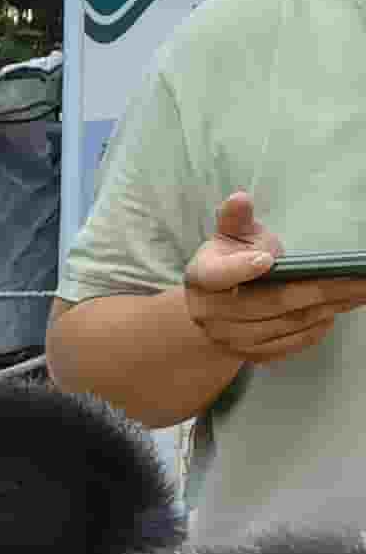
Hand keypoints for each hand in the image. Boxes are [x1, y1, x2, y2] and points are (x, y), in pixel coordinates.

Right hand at [184, 191, 365, 366]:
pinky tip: (338, 310)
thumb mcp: (230, 237)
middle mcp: (211, 314)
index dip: (240, 268)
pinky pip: (292, 343)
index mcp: (202, 277)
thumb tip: (240, 198)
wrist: (213, 311)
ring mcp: (232, 338)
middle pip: (270, 302)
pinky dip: (318, 327)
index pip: (218, 275)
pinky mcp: (253, 355)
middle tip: (359, 279)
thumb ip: (235, 218)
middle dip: (320, 289)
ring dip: (328, 307)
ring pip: (288, 323)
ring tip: (360, 292)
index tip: (267, 259)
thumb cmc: (229, 263)